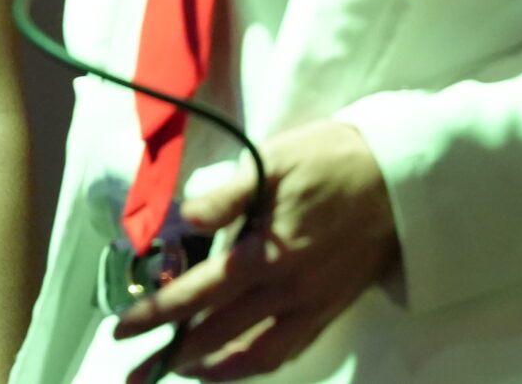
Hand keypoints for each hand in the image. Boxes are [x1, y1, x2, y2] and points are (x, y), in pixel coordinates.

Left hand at [114, 120, 398, 380]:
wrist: (399, 179)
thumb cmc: (332, 160)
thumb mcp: (276, 159)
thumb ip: (228, 193)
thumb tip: (185, 218)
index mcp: (265, 254)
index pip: (197, 294)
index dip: (156, 313)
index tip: (122, 328)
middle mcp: (284, 290)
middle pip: (215, 334)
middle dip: (169, 355)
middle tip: (133, 371)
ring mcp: (309, 306)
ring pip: (252, 356)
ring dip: (209, 370)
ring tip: (179, 371)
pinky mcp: (329, 311)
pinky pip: (286, 351)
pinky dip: (253, 365)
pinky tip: (233, 363)